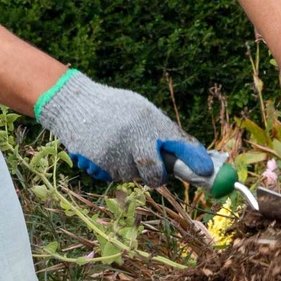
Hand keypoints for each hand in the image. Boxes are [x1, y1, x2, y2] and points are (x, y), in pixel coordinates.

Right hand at [36, 70, 213, 186]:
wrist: (74, 104)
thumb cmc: (114, 108)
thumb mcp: (142, 111)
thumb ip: (163, 132)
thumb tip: (191, 155)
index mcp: (148, 121)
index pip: (177, 143)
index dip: (193, 161)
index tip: (206, 172)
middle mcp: (134, 136)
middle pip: (154, 175)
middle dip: (155, 175)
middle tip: (151, 168)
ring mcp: (114, 151)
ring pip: (130, 176)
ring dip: (128, 168)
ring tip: (116, 145)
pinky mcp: (97, 162)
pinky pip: (111, 176)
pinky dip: (109, 168)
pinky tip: (102, 149)